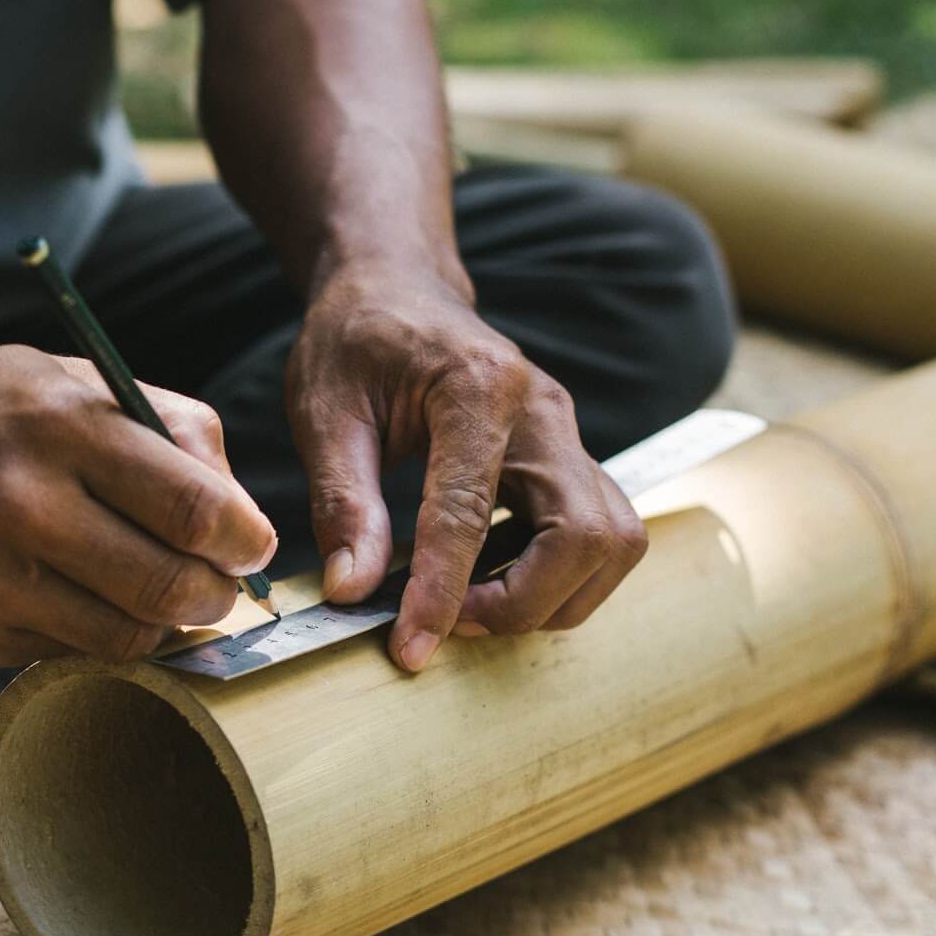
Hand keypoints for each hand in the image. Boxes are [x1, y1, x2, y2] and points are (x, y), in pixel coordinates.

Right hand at [0, 343, 276, 667]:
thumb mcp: (63, 378)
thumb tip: (241, 512)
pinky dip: (87, 637)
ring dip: (162, 628)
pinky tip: (76, 603)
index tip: (252, 546)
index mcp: (59, 426)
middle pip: (169, 587)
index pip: (196, 509)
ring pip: (123, 638)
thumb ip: (163, 426)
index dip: (246, 541)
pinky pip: (61, 655)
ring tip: (160, 601)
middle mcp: (20, 504)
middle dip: (217, 597)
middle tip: (219, 590)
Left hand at [287, 267, 647, 670]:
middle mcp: (545, 412)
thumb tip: (352, 592)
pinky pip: (596, 537)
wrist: (398, 288)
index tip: (410, 647)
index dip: (443, 592)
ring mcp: (568, 435)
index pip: (472, 514)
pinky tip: (485, 578)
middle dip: (523, 602)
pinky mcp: (569, 460)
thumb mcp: (324, 410)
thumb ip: (342, 501)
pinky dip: (554, 578)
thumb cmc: (356, 340)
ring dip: (551, 597)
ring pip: (612, 543)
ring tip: (467, 604)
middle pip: (586, 535)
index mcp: (477, 388)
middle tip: (447, 621)